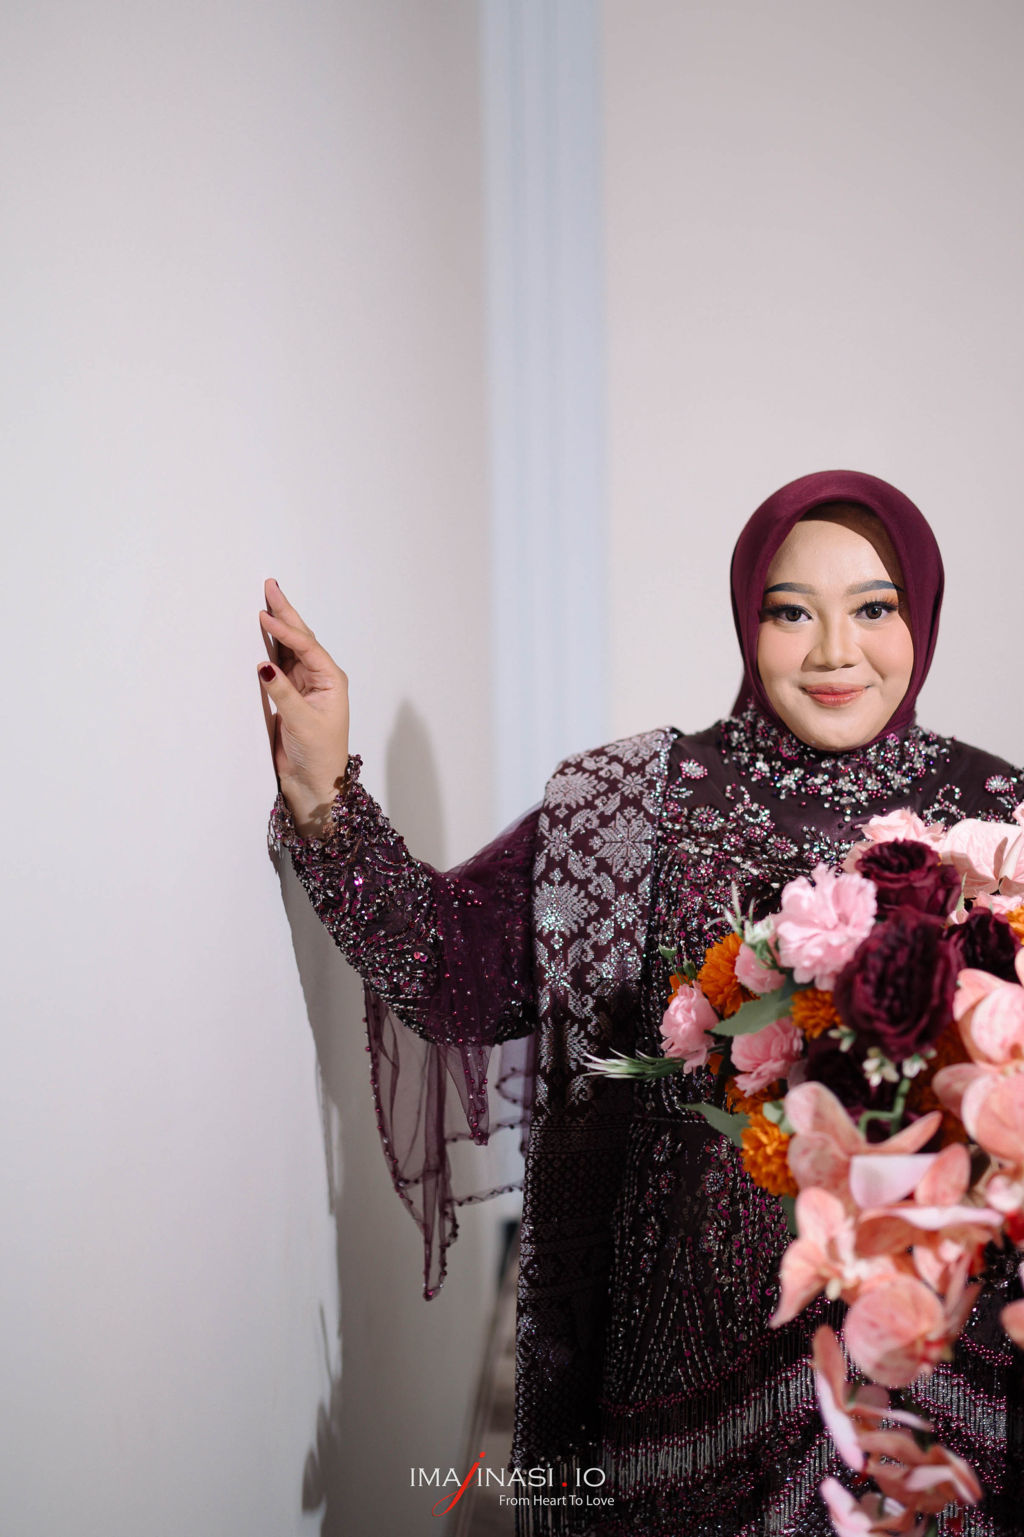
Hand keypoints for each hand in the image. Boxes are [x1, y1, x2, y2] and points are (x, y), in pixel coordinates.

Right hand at [257, 578, 349, 834]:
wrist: (314, 782)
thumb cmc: (318, 754)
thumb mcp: (302, 722)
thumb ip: (283, 693)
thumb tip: (263, 665)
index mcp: (330, 680)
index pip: (306, 647)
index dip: (285, 630)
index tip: (264, 614)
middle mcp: (318, 678)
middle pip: (300, 638)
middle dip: (285, 613)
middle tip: (270, 586)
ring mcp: (303, 685)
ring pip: (287, 648)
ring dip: (277, 625)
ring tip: (266, 600)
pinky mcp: (289, 696)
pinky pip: (277, 665)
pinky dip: (268, 647)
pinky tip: (260, 632)